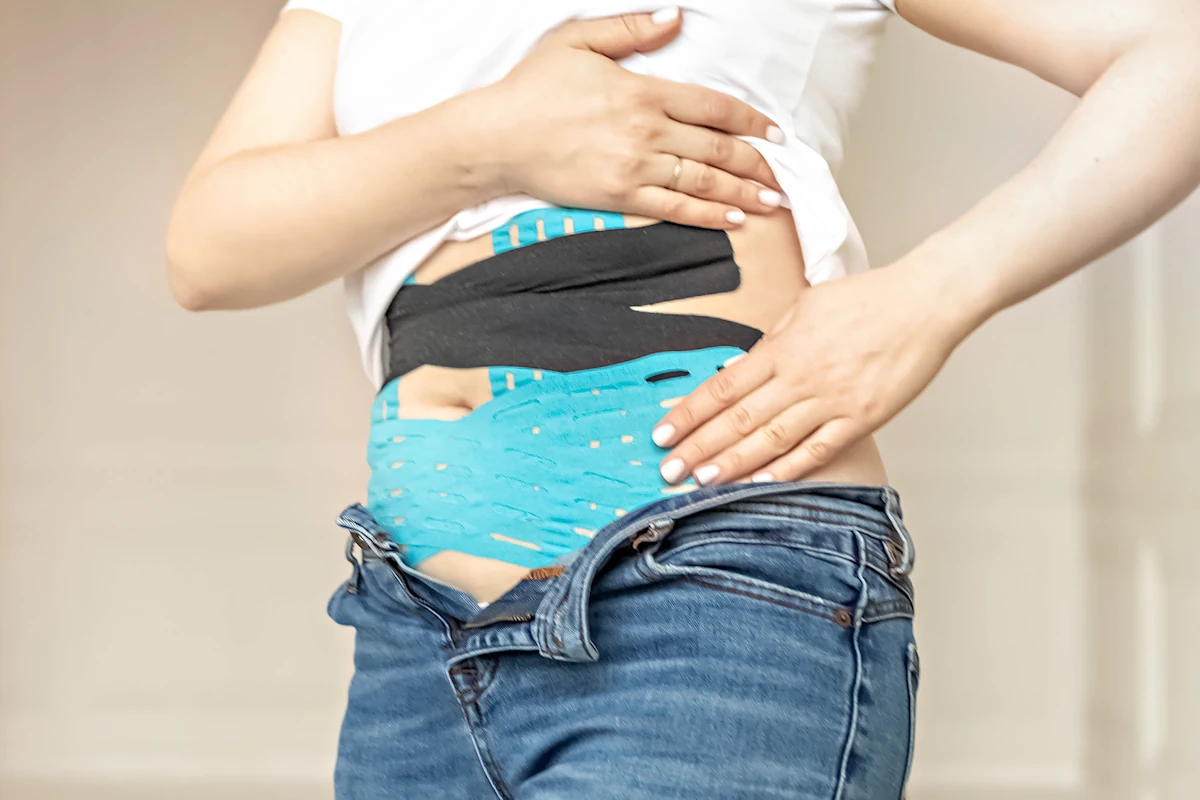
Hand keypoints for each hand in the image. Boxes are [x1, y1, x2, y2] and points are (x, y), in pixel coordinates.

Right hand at [480, 8, 784, 229]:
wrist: (496, 138)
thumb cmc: (532, 89)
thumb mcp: (578, 41)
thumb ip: (631, 30)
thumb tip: (675, 18)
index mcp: (642, 92)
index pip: (712, 106)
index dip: (750, 120)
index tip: (774, 132)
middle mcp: (646, 132)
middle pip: (717, 148)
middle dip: (756, 162)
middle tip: (782, 173)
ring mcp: (635, 168)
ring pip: (703, 180)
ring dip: (744, 191)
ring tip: (772, 200)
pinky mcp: (620, 197)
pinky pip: (675, 208)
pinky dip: (708, 215)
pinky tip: (734, 219)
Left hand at [651, 263, 980, 483]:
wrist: (925, 302)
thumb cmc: (867, 299)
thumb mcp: (806, 306)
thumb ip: (773, 340)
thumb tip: (743, 364)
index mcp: (782, 347)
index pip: (723, 386)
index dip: (690, 412)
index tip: (663, 432)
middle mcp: (800, 377)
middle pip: (738, 418)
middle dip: (699, 447)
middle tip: (668, 470)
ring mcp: (830, 400)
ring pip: (771, 439)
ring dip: (733, 463)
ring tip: (701, 483)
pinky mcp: (860, 418)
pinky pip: (817, 450)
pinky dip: (787, 469)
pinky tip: (760, 483)